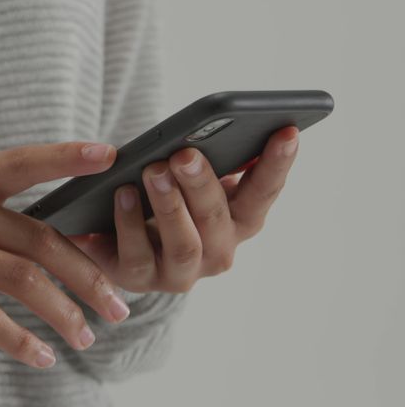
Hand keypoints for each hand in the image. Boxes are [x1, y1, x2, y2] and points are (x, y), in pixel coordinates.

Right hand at [0, 142, 133, 369]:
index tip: (113, 154)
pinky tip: (41, 357)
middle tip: (120, 307)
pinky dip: (19, 340)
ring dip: (62, 313)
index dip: (68, 157)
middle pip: (38, 238)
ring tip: (86, 338)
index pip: (23, 163)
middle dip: (87, 277)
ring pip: (20, 278)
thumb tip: (60, 244)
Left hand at [69, 126, 300, 293]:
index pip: (264, 192)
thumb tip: (227, 127)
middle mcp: (218, 251)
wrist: (119, 240)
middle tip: (185, 155)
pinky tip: (123, 194)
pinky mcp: (141, 279)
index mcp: (239, 220)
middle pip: (217, 218)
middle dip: (202, 184)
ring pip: (184, 244)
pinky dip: (130, 222)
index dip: (276, 164)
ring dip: (169, 205)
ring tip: (153, 170)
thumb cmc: (164, 198)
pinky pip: (138, 254)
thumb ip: (212, 156)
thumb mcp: (189, 176)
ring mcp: (181, 271)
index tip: (287, 131)